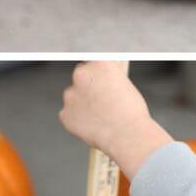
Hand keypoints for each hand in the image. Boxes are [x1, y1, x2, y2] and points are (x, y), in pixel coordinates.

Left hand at [59, 62, 172, 179]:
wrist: (127, 135)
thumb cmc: (131, 112)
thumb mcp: (124, 83)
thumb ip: (108, 76)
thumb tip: (100, 77)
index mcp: (99, 64)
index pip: (92, 59)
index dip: (96, 69)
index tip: (98, 74)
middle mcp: (81, 75)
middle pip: (81, 74)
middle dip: (88, 84)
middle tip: (101, 98)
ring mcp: (70, 95)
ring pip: (74, 95)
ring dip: (82, 102)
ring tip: (100, 114)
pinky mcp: (64, 114)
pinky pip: (69, 113)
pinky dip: (78, 118)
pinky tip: (93, 123)